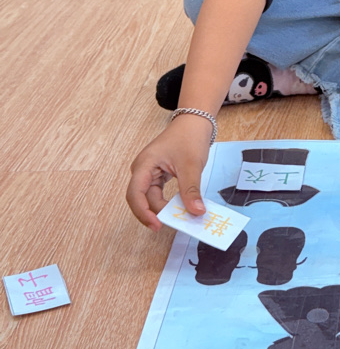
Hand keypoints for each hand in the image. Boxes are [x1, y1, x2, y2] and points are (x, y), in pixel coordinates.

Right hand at [126, 113, 212, 230]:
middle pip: (141, 199)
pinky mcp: (158, 175)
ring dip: (162, 209)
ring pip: (150, 198)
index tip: (157, 225)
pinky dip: (167, 202)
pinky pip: (158, 193)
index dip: (143, 212)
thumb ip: (191, 190)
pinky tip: (178, 208)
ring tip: (177, 218)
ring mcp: (149, 172)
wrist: (194, 123)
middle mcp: (142, 170)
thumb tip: (195, 212)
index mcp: (144, 164)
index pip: (135, 194)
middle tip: (172, 224)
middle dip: (154, 213)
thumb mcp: (191, 165)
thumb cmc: (189, 137)